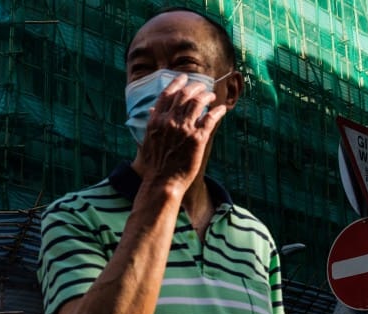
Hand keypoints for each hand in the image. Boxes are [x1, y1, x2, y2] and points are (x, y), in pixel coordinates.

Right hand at [137, 73, 226, 193]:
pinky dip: (217, 111)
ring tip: (210, 96)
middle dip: (195, 86)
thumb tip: (152, 110)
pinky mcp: (198, 139)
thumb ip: (151, 123)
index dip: (177, 83)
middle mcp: (169, 122)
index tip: (184, 78)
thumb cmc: (155, 164)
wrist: (163, 182)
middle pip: (184, 94)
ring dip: (206, 96)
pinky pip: (211, 118)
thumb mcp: (147, 141)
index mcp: (156, 121)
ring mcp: (184, 129)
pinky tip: (221, 109)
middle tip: (201, 86)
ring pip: (198, 102)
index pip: (167, 94)